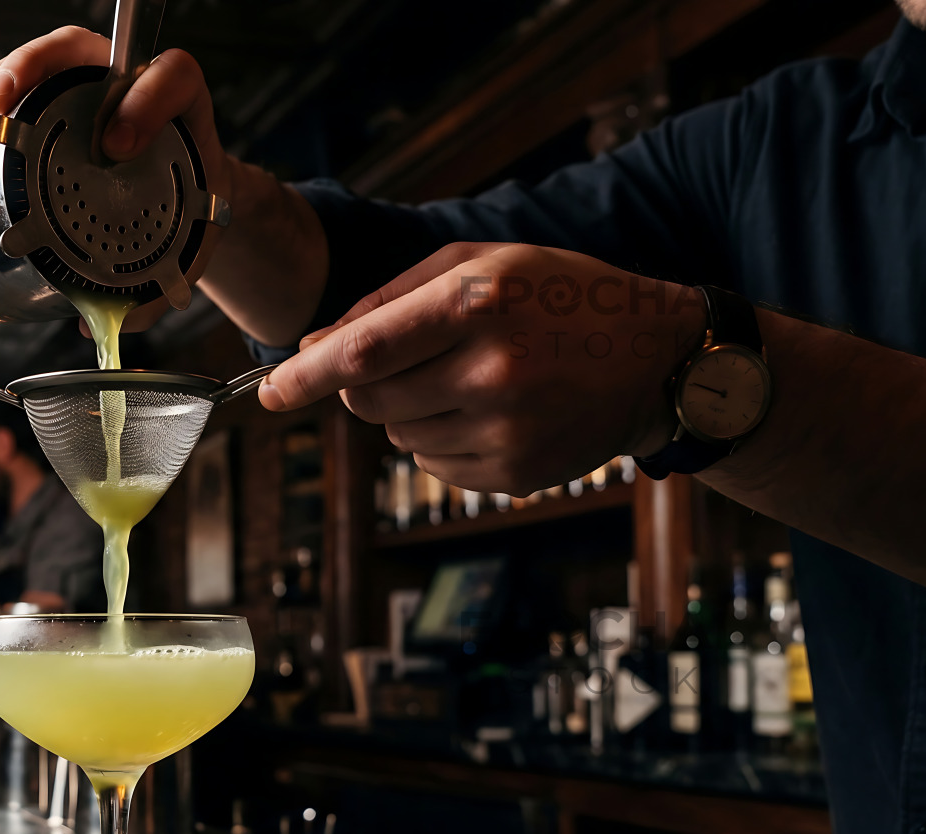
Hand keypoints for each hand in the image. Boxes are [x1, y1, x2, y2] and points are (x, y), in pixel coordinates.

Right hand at [0, 26, 230, 333]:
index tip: (118, 147)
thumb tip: (109, 322)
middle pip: (70, 49)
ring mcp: (80, 88)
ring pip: (27, 67)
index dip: (145, 99)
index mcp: (177, 104)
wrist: (187, 201)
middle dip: (24, 70)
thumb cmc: (189, 214)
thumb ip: (160, 288)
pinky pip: (5, 93)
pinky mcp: (47, 105)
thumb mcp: (187, 246)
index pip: (168, 76)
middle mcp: (122, 82)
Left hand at [258, 243, 707, 494]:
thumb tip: (313, 347)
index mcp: (477, 304)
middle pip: (368, 399)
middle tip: (415, 359)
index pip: (364, 352)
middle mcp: (491, 371)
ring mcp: (505, 431)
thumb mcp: (481, 265)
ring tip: (474, 379)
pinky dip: (442, 441)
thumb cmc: (558, 296)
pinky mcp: (514, 476)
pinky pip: (433, 466)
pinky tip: (494, 412)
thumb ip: (389, 300)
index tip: (268, 393)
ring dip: (410, 410)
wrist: (658, 358)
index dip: (305, 377)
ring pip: (397, 435)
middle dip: (363, 385)